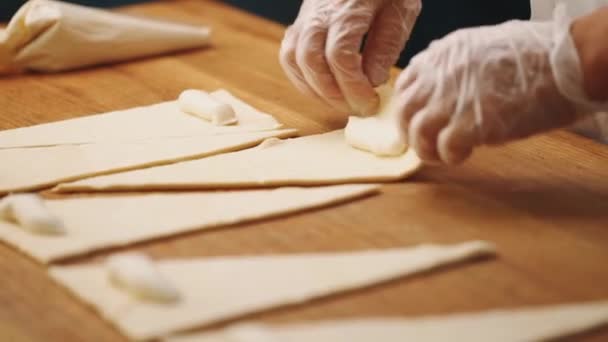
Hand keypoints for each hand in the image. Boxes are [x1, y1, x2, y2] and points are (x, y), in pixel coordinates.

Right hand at [280, 0, 420, 115]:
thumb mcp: (401, 10)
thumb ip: (386, 45)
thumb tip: (372, 81)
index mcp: (347, 8)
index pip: (340, 57)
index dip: (353, 87)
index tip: (371, 103)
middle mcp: (318, 13)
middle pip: (312, 62)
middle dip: (334, 95)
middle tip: (358, 109)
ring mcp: (305, 18)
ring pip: (294, 61)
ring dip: (316, 90)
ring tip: (342, 103)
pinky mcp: (299, 24)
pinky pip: (289, 56)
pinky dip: (303, 79)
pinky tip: (323, 90)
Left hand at [395, 9, 603, 164]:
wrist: (563, 66)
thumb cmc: (535, 57)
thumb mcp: (483, 47)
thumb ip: (456, 66)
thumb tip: (445, 86)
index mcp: (443, 54)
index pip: (405, 83)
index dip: (408, 105)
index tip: (414, 119)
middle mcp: (439, 76)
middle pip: (404, 111)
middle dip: (408, 132)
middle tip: (423, 144)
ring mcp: (450, 101)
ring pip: (417, 133)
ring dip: (427, 149)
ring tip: (442, 155)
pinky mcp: (468, 126)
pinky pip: (444, 149)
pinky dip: (450, 157)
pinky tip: (463, 156)